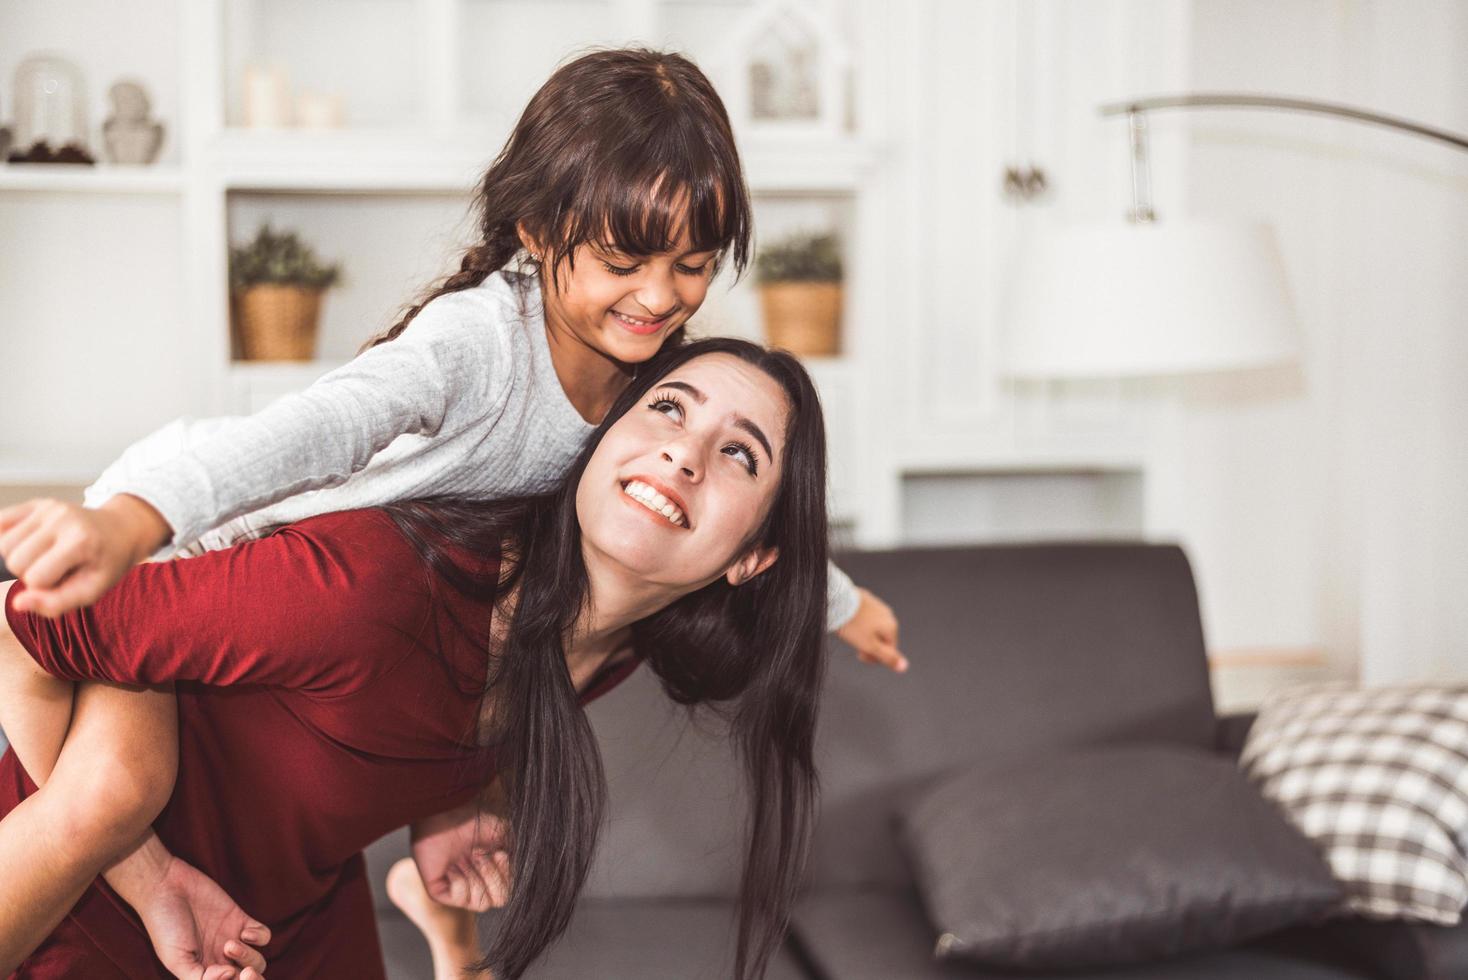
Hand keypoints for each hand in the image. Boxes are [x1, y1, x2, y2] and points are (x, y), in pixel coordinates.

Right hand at [0, 495, 170, 617]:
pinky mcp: (38, 502)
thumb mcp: (91, 591)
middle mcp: (63, 518)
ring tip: (45, 556)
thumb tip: (17, 603)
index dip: (45, 587)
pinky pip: (1, 522)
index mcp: (81, 541)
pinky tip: (31, 543)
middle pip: (15, 560)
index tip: (65, 580)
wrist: (120, 531)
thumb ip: (55, 603)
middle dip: (29, 572)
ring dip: (18, 556)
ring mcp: (49, 507)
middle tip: (54, 568)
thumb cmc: (105, 564)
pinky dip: (8, 537)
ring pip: (4, 543)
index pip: (35, 578)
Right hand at [129, 854, 270, 979]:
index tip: (219, 973)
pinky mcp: (240, 920)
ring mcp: (232, 941)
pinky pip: (263, 936)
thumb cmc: (166, 927)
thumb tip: (231, 975)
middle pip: (248, 979)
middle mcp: (220, 961)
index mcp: (204, 974)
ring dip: (249, 957)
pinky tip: (244, 932)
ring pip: (257, 962)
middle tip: (243, 972)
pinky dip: (259, 938)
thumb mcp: (176, 960)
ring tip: (229, 945)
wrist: (167, 888)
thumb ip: (199, 978)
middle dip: (251, 979)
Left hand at [411, 799, 513, 911]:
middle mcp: (477, 883)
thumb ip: (518, 859)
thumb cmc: (475, 823)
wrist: (448, 817)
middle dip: (492, 875)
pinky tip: (450, 866)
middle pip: (500, 900)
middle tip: (479, 855)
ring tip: (463, 859)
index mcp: (493, 873)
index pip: (509, 891)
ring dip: (475, 877)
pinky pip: (460, 899)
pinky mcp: (440, 892)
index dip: (507, 874)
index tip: (499, 853)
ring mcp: (459, 889)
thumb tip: (524, 878)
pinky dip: (459, 880)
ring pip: (482, 904)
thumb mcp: (506, 838)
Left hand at [835, 587, 907, 672]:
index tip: (860, 655)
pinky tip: (850, 622)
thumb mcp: (870, 646)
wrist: (838, 602)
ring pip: (874, 627)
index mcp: (891, 627)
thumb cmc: (853, 624)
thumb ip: (887, 657)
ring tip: (851, 633)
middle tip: (855, 645)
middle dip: (869, 645)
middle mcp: (888, 615)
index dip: (874, 657)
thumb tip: (904, 667)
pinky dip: (860, 622)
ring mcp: (878, 606)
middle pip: (882, 638)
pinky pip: (866, 616)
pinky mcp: (867, 600)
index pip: (889, 650)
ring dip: (864, 634)